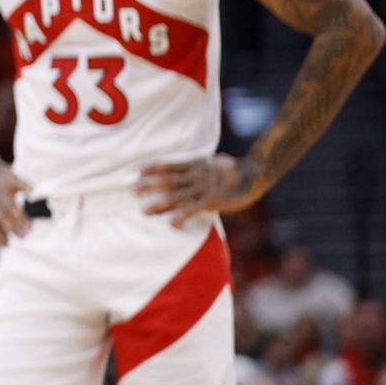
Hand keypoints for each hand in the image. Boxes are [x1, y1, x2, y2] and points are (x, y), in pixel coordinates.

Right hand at [0, 153, 32, 245]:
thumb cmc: (2, 177)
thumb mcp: (12, 176)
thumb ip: (24, 184)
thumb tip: (35, 193)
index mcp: (1, 188)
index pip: (12, 206)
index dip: (22, 217)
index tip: (31, 225)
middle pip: (5, 216)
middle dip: (17, 226)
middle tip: (28, 234)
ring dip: (8, 234)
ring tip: (21, 238)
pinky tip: (6, 244)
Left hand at [136, 153, 262, 226]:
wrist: (254, 173)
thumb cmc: (237, 169)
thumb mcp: (217, 161)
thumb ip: (206, 164)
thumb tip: (205, 161)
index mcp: (196, 165)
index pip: (169, 166)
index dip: (153, 168)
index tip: (138, 170)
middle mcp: (195, 176)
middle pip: (167, 181)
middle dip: (148, 185)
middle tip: (131, 190)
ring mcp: (202, 188)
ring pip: (175, 196)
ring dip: (159, 204)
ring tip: (144, 210)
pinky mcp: (211, 201)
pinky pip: (192, 209)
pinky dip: (181, 216)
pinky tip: (170, 223)